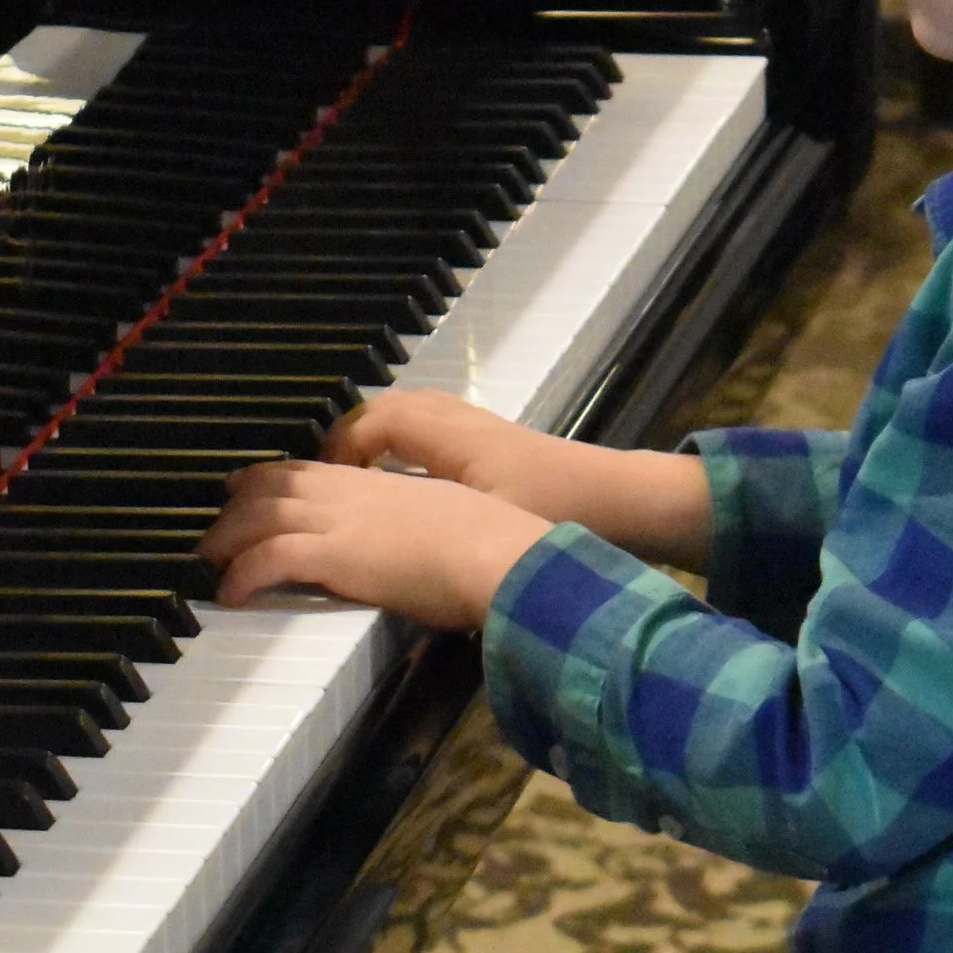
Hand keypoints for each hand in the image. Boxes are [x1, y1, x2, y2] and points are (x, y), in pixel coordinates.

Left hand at [198, 457, 547, 624]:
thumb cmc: (490, 543)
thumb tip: (416, 545)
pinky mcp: (335, 553)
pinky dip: (242, 573)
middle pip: (276, 486)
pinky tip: (230, 593)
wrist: (498, 552)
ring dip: (228, 537)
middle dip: (240, 502)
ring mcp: (340, 520)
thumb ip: (418, 527)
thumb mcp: (446, 520)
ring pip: (262, 516)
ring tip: (209, 560)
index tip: (250, 484)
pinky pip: (270, 557)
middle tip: (217, 520)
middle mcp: (351, 493)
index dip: (273, 477)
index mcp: (378, 484)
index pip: (311, 471)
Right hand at [326, 390, 711, 561]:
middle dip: (348, 441)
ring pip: (407, 418)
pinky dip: (402, 448)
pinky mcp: (493, 446)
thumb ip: (431, 531)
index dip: (343, 448)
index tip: (329, 485)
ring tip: (354, 481)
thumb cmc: (557, 509)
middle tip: (329, 479)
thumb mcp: (488, 524)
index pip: (375, 421)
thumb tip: (377, 541)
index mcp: (451, 436)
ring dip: (374, 442)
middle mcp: (459, 421)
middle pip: (384, 411)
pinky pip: (429, 432)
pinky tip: (405, 488)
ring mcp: (477, 430)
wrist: (623, 500)